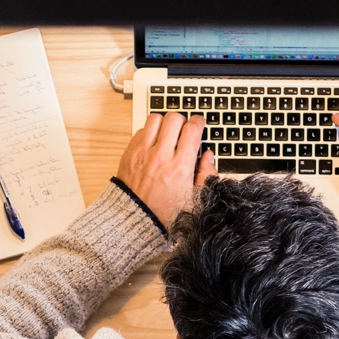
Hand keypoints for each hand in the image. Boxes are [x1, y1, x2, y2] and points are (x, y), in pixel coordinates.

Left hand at [116, 113, 214, 227]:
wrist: (135, 219)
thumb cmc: (163, 213)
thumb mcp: (194, 200)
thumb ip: (206, 176)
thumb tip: (209, 157)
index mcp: (180, 167)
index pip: (192, 129)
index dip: (198, 122)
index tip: (199, 124)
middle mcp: (161, 156)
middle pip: (174, 118)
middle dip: (182, 121)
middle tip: (183, 129)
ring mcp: (143, 153)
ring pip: (156, 118)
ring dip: (164, 123)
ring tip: (167, 133)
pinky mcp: (129, 153)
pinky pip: (141, 130)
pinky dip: (149, 132)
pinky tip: (154, 143)